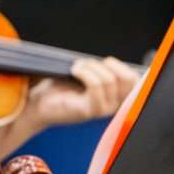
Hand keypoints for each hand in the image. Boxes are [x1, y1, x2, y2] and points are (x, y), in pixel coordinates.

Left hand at [0, 56, 139, 158]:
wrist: (37, 104)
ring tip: (76, 67)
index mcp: (115, 97)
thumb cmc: (60, 87)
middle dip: (109, 65)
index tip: (103, 62)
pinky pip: (96, 85)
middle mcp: (114, 106)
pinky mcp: (89, 111)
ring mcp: (103, 110)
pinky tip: (73, 71)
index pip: (136, 80)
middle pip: (129, 79)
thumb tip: (114, 61)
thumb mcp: (86, 75)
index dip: (121, 66)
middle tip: (87, 64)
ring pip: (109, 80)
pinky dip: (84, 72)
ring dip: (90, 66)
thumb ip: (103, 71)